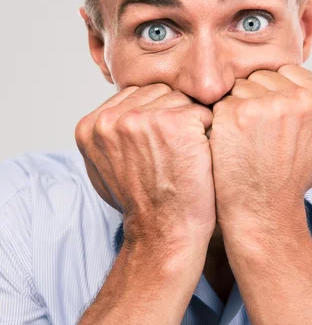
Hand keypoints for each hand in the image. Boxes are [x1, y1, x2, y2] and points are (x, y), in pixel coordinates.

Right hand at [74, 84, 215, 253]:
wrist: (164, 233)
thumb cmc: (142, 202)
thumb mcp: (104, 168)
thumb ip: (108, 134)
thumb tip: (119, 109)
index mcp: (90, 125)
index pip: (135, 94)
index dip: (154, 115)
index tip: (160, 143)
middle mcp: (111, 119)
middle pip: (158, 91)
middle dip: (172, 113)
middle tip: (176, 148)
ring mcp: (142, 119)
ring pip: (181, 97)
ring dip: (190, 121)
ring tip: (186, 152)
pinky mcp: (175, 123)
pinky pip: (203, 110)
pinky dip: (209, 130)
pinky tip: (200, 154)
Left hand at [209, 65, 311, 239]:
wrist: (263, 211)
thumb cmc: (288, 182)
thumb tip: (303, 88)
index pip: (288, 71)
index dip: (273, 91)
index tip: (268, 114)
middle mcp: (301, 101)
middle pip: (262, 76)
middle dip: (254, 97)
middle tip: (254, 131)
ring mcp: (269, 105)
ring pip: (239, 86)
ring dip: (235, 106)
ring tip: (242, 138)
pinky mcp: (238, 113)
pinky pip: (221, 101)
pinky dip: (219, 119)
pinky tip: (228, 142)